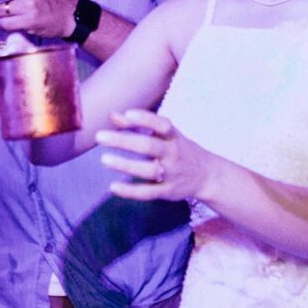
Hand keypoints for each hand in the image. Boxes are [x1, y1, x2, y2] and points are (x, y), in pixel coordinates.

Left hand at [98, 109, 215, 201]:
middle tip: (100, 137)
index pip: (162, 125)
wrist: (207, 175)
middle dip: (124, 141)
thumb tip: (112, 116)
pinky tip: (112, 187)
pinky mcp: (168, 192)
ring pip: (149, 170)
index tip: (128, 114)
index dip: (146, 119)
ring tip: (104, 159)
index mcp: (173, 136)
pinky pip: (149, 192)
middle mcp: (174, 153)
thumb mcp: (165, 134)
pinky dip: (131, 191)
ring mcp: (172, 174)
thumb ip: (138, 125)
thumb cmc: (178, 149)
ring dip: (126, 165)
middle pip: (150, 146)